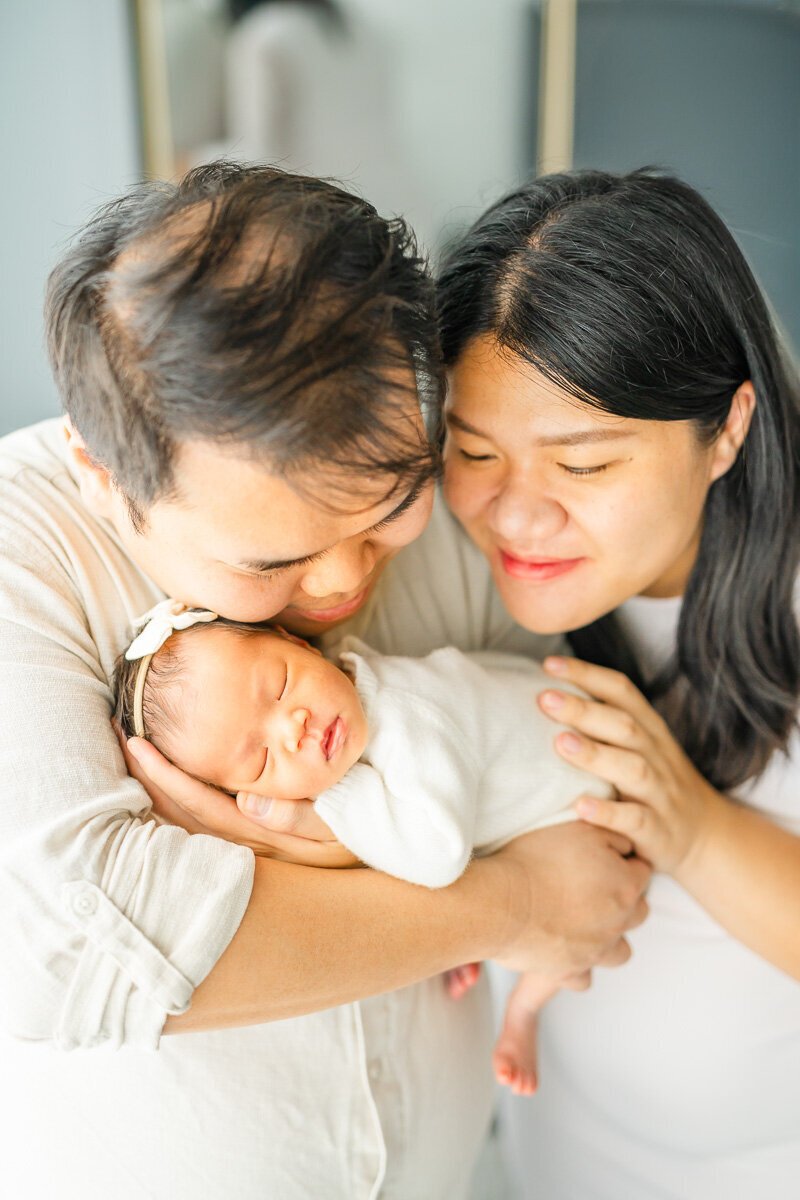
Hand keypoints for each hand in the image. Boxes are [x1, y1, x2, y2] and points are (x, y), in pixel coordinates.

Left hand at [114, 723, 358, 867]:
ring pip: (186, 822)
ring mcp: (248, 849)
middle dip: (146, 780)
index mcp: (263, 837)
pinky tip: (163, 778)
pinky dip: (178, 798)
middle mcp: (247, 848)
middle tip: (116, 739)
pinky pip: (203, 822)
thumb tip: (248, 802)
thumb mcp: (342, 828)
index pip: (202, 805)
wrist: (384, 865)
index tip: (137, 745)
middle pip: (181, 817)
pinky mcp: (254, 843)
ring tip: (130, 752)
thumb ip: (300, 816)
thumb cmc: (366, 837)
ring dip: (156, 789)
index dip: (167, 776)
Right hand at [488, 821, 650, 976]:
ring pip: (620, 951)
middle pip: (638, 912)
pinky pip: (584, 978)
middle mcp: (618, 922)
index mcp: (625, 886)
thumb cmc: (537, 861)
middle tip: (595, 887)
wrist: (500, 902)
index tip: (603, 859)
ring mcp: (595, 951)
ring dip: (610, 938)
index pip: (641, 872)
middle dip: (623, 899)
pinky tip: (565, 951)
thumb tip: (626, 848)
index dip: (623, 862)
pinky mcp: (569, 971)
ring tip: (587, 924)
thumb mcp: (581, 829)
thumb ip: (613, 837)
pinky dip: (579, 967)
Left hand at [539, 656, 718, 874]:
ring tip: (560, 743)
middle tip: (544, 698)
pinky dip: (608, 813)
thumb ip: (603, 721)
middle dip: (583, 710)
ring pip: (632, 769)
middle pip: (623, 725)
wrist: (706, 835)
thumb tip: (547, 692)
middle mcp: (656, 755)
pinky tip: (579, 807)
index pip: (621, 691)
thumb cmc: (655, 782)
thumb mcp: (639, 746)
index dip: (587, 674)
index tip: (549, 664)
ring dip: (595, 755)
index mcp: (650, 729)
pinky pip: (635, 820)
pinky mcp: (658, 831)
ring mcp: (660, 793)